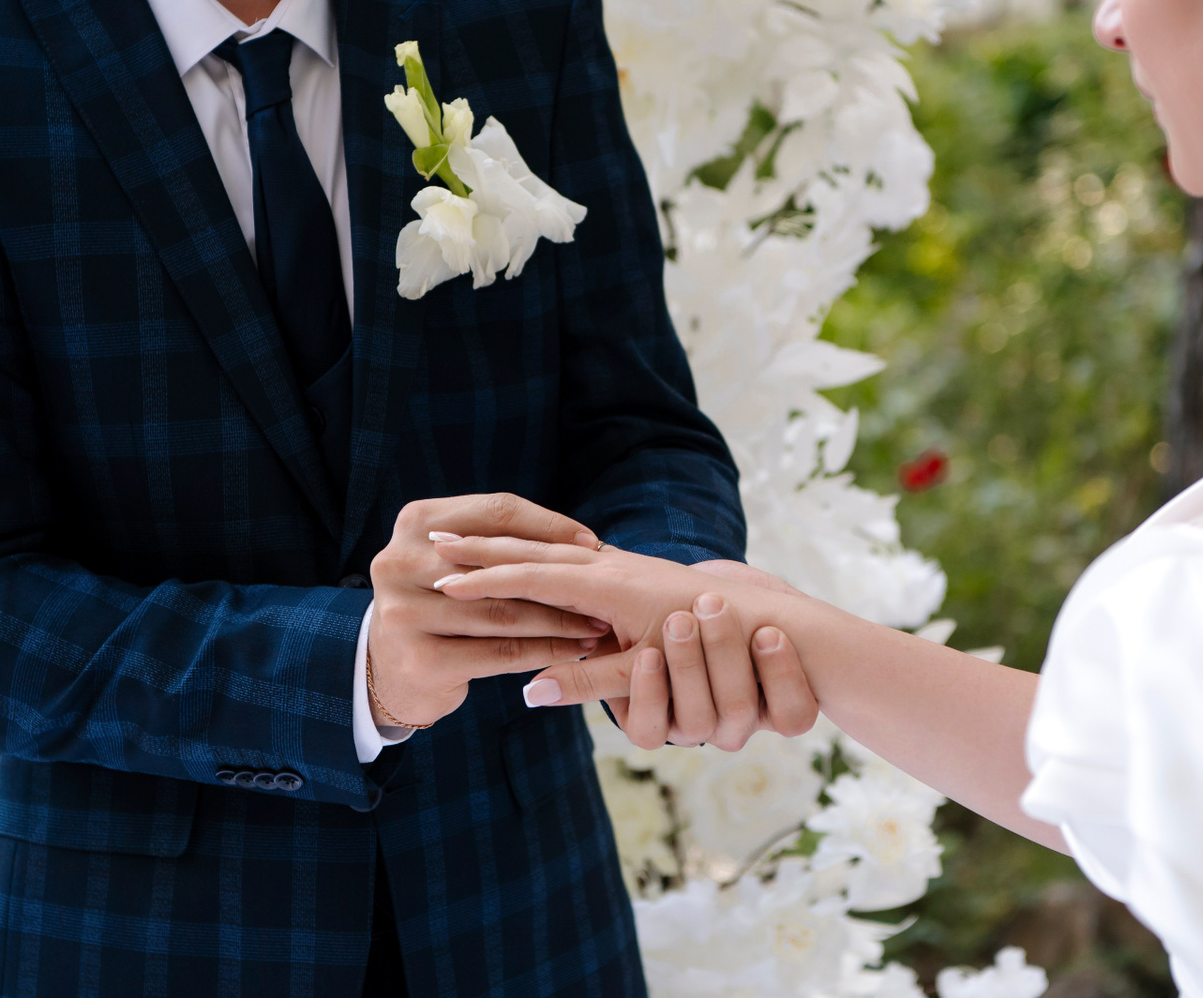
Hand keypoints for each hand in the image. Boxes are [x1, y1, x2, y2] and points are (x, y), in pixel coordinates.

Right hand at [366, 495, 612, 728]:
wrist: (390, 669)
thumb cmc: (445, 602)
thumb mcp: (458, 559)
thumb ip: (500, 543)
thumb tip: (583, 539)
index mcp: (416, 521)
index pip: (497, 510)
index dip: (549, 526)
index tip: (593, 542)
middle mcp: (398, 561)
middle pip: (501, 564)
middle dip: (559, 578)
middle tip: (606, 585)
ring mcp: (403, 613)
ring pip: (503, 612)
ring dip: (559, 620)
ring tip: (597, 625)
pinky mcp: (419, 660)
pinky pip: (500, 652)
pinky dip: (544, 652)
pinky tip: (574, 653)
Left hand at [432, 540, 816, 749]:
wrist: (774, 628)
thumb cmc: (722, 642)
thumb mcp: (652, 652)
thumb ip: (616, 657)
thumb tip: (580, 669)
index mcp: (613, 580)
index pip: (546, 559)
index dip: (500, 551)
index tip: (453, 543)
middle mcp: (609, 570)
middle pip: (531, 549)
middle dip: (479, 542)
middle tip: (428, 532)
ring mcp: (613, 576)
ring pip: (532, 561)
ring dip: (482, 559)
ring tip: (435, 558)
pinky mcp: (617, 594)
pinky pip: (549, 587)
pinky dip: (505, 584)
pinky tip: (467, 585)